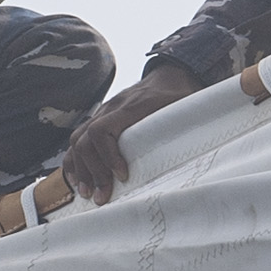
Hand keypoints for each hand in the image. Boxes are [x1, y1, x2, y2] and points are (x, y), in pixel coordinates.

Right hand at [61, 66, 204, 205]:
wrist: (172, 74)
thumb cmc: (179, 95)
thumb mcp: (185, 107)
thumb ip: (185, 126)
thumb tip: (196, 155)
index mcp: (131, 107)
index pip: (102, 130)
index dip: (108, 156)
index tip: (123, 176)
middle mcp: (111, 108)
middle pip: (85, 139)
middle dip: (92, 171)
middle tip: (103, 196)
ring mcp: (103, 112)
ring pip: (77, 140)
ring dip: (80, 170)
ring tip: (88, 194)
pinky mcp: (100, 119)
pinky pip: (77, 139)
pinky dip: (73, 161)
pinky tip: (78, 181)